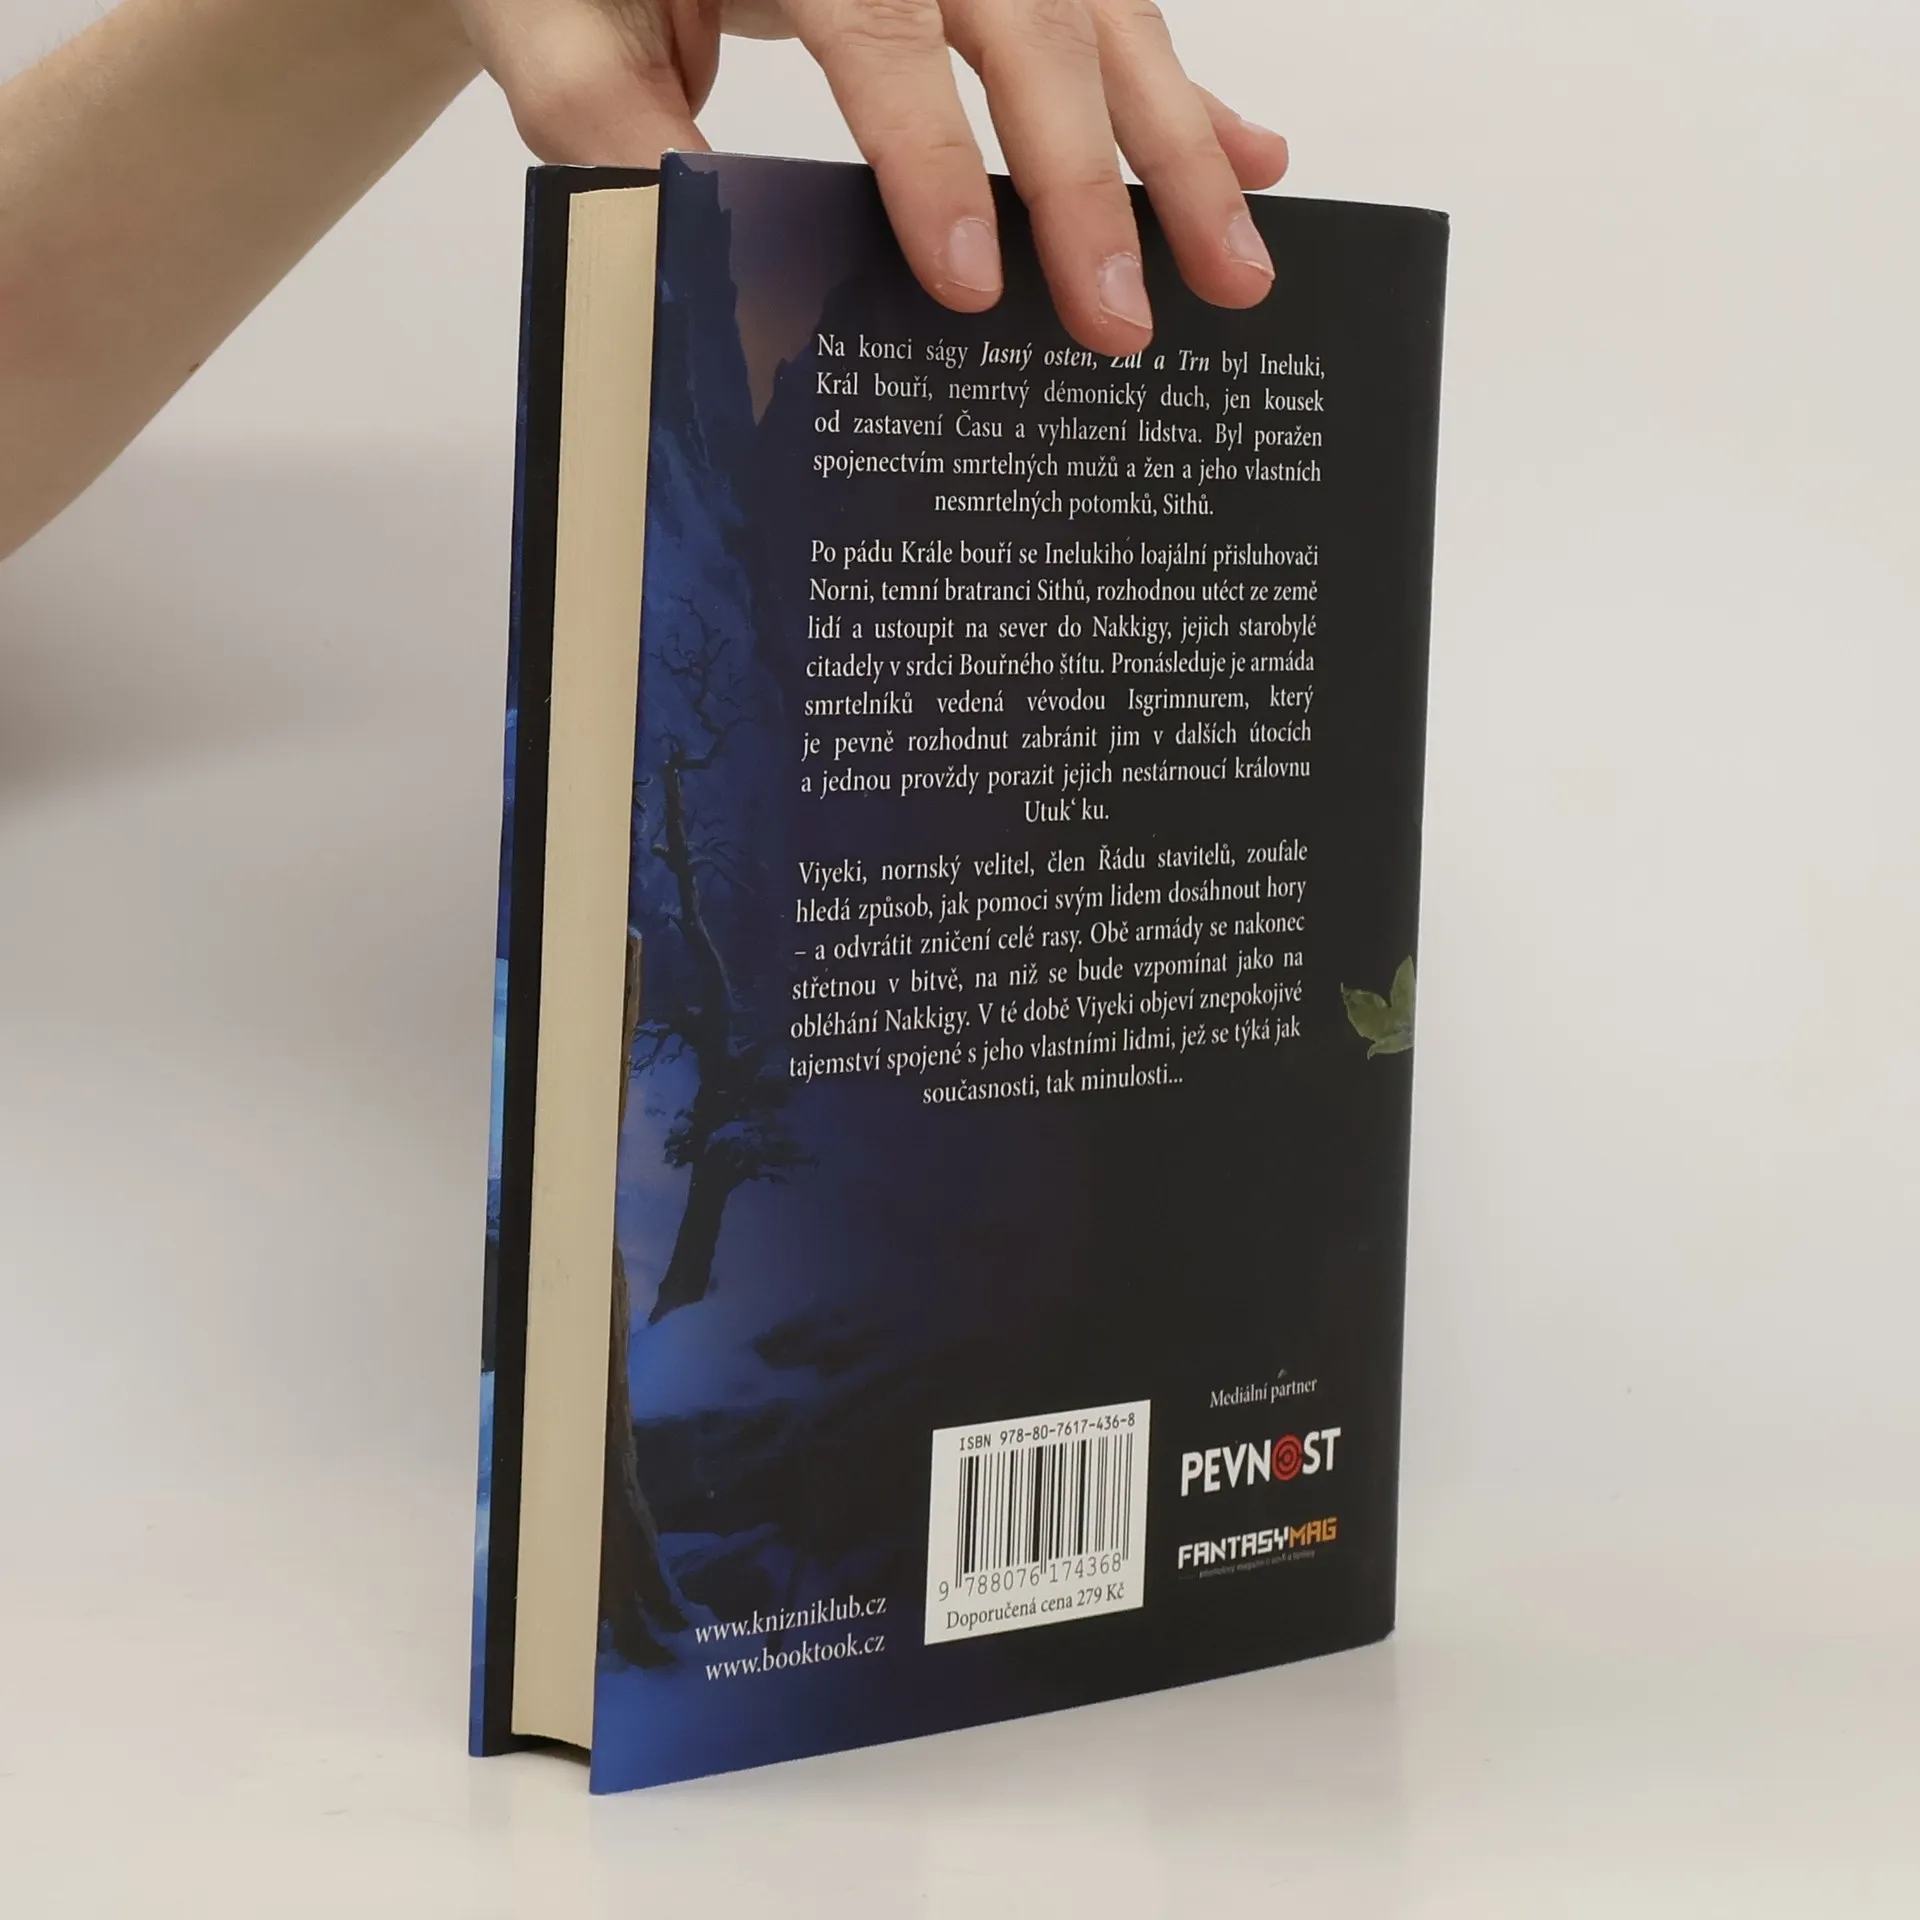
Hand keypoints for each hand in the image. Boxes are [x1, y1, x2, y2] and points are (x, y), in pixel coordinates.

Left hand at [448, 0, 1288, 353]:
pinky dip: (1180, 95)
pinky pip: (1107, 15)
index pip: (878, 21)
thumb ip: (611, 122)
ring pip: (1099, 19)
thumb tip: (708, 250)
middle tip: (1121, 317)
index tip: (969, 281)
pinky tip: (1251, 157)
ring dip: (1177, 149)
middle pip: (1030, 22)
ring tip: (1237, 265)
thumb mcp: (553, 22)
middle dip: (1088, 179)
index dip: (931, 153)